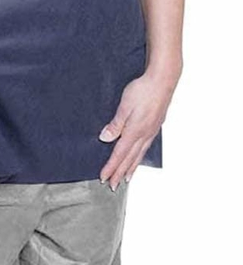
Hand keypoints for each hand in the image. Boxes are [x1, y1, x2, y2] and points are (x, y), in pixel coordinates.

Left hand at [98, 67, 179, 189]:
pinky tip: (139, 157)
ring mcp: (151, 131)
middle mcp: (144, 135)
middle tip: (113, 186)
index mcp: (135, 131)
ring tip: (126, 178)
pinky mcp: (155, 126)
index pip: (119, 154)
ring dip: (131, 168)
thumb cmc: (143, 90)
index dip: (111, 167)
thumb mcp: (124, 106)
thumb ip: (116, 124)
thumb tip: (105, 139)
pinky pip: (145, 147)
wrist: (163, 81)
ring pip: (139, 155)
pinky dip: (140, 157)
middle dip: (120, 173)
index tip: (103, 178)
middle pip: (129, 159)